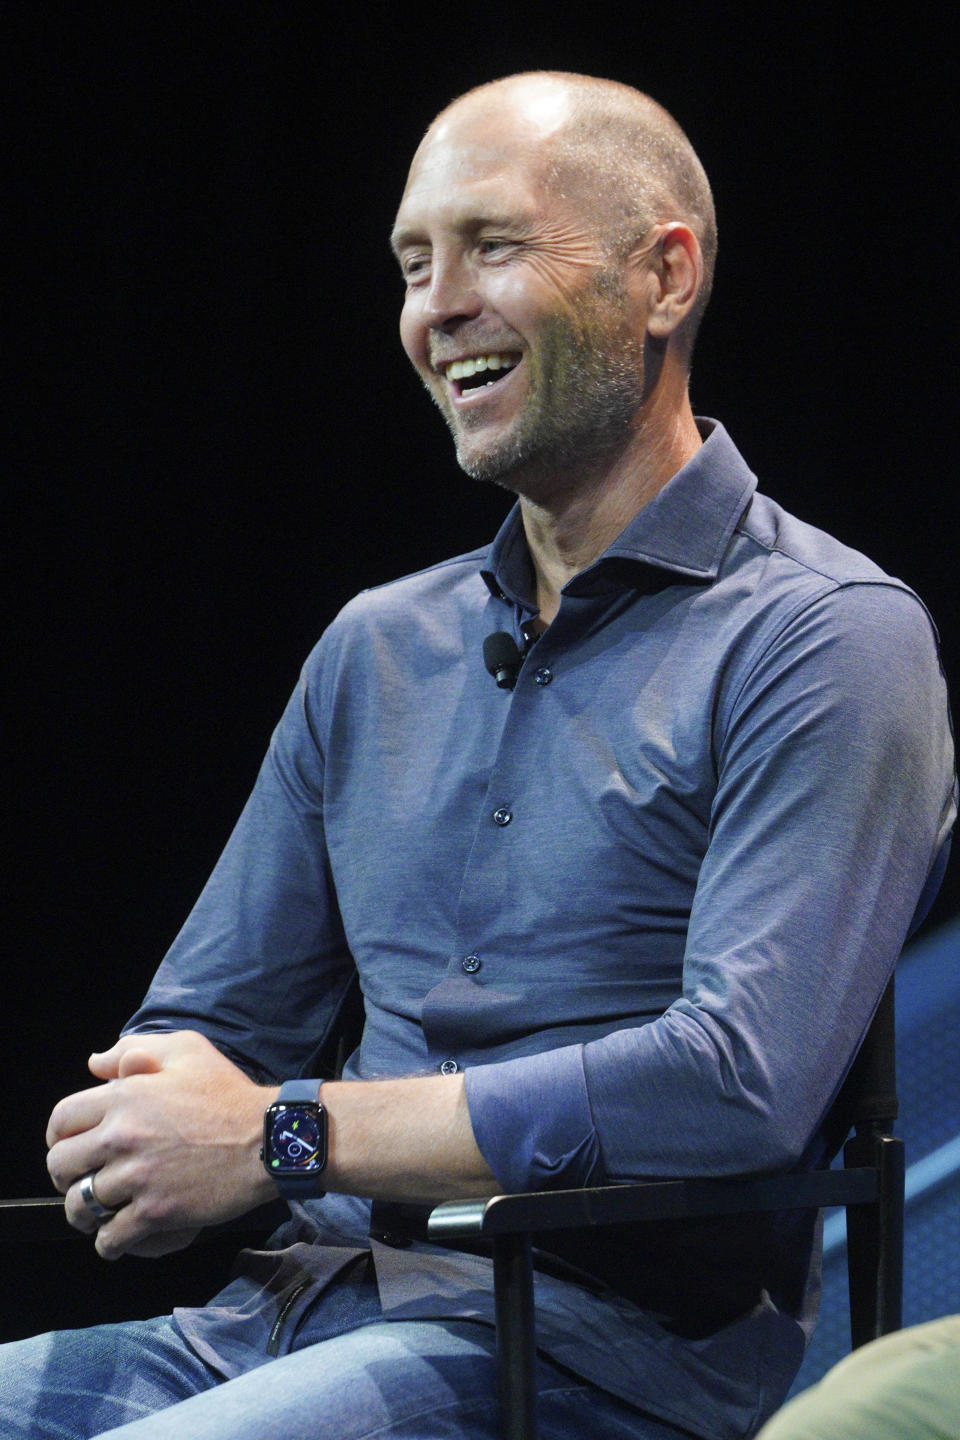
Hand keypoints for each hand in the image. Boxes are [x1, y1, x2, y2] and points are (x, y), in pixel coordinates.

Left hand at [46, 1031, 277, 1258]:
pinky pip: (109, 1238)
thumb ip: (135, 1049)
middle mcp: (123, 1135)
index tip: (71, 1147)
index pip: (62, 1120)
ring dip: (84, 1212)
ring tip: (97, 1213)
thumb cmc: (228, 1093)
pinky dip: (108, 1242)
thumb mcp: (187, 1050)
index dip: (59, 1136)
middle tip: (84, 1180)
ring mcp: (137, 1177)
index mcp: (124, 1096)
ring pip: (80, 1206)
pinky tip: (118, 1236)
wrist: (267, 1138)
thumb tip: (95, 1063)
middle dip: (66, 1176)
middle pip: (61, 1165)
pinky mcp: (155, 1212)